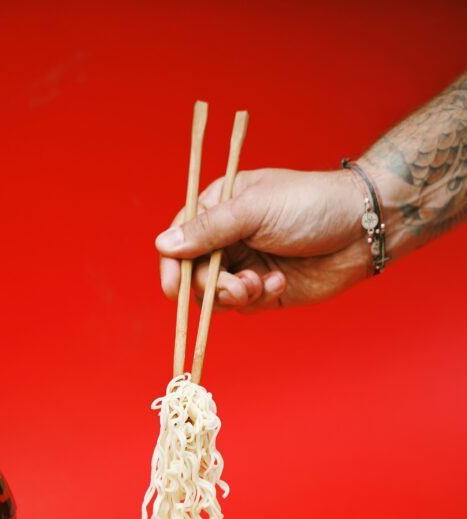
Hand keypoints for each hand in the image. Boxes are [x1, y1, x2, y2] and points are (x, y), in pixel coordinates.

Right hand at [155, 168, 369, 312]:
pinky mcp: (264, 289)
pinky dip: (258, 297)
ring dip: (233, 295)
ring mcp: (245, 265)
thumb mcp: (254, 210)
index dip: (172, 264)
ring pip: (215, 295)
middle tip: (235, 286)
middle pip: (194, 273)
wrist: (363, 229)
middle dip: (210, 285)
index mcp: (220, 206)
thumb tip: (163, 244)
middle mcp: (228, 237)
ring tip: (259, 284)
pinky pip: (243, 306)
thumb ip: (209, 229)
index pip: (180, 237)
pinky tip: (281, 281)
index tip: (173, 287)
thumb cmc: (311, 204)